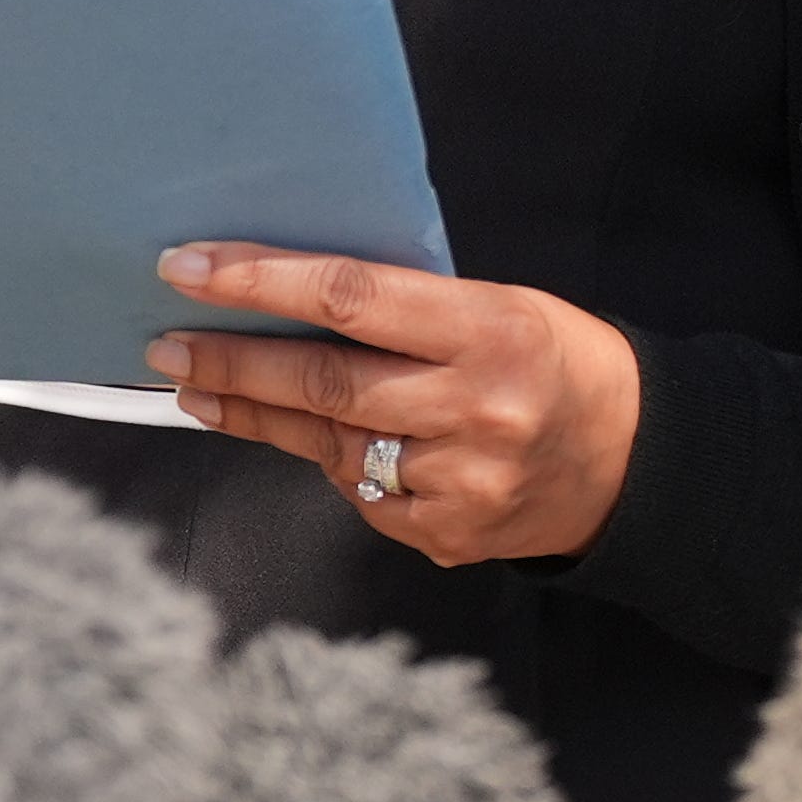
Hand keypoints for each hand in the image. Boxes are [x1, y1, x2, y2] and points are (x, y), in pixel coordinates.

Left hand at [150, 245, 643, 567]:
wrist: (636, 461)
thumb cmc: (557, 362)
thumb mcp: (502, 305)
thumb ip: (409, 308)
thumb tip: (291, 295)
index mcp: (491, 330)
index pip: (352, 297)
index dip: (260, 282)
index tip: (189, 268)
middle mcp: (474, 408)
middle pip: (322, 382)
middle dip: (230, 361)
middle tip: (165, 343)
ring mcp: (458, 481)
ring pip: (327, 445)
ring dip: (254, 413)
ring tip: (201, 387)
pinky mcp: (444, 533)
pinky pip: (359, 494)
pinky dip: (331, 462)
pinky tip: (318, 440)